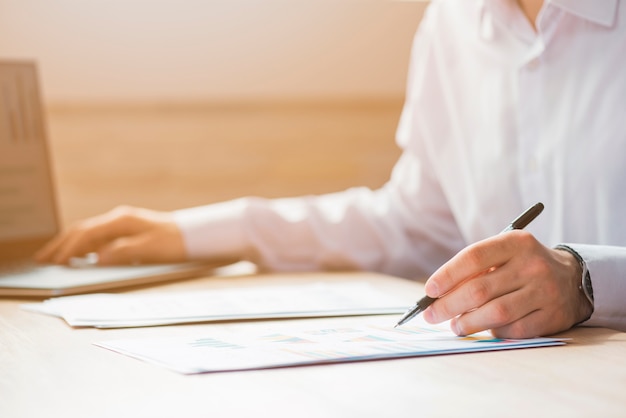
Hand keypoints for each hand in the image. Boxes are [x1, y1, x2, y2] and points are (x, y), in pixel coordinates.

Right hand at [35, 206, 186, 265]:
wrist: (194, 234)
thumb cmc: (174, 242)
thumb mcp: (150, 249)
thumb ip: (123, 252)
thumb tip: (97, 258)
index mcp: (121, 221)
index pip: (87, 234)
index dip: (68, 249)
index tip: (54, 262)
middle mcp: (118, 219)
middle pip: (81, 230)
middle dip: (60, 244)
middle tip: (42, 259)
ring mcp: (121, 223)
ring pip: (87, 232)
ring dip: (69, 244)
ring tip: (53, 257)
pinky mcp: (126, 230)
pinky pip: (97, 235)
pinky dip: (82, 244)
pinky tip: (78, 255)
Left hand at [421, 230, 592, 337]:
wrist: (572, 278)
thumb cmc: (522, 265)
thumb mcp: (504, 254)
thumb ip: (474, 269)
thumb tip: (437, 294)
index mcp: (516, 242)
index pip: (473, 257)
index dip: (447, 275)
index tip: (429, 290)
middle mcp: (532, 265)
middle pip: (480, 289)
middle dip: (449, 305)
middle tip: (431, 315)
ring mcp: (545, 291)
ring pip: (495, 313)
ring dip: (468, 323)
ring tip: (455, 326)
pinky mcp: (552, 316)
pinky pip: (514, 330)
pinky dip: (493, 332)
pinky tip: (485, 329)